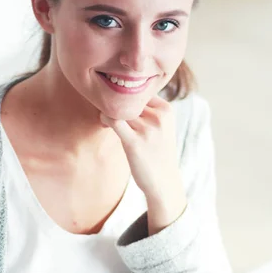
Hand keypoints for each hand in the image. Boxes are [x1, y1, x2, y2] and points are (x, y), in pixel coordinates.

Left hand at [101, 97, 187, 233]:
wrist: (164, 182)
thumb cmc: (158, 154)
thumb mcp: (161, 127)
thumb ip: (148, 110)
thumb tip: (123, 93)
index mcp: (166, 110)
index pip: (140, 90)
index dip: (127, 97)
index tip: (120, 107)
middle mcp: (159, 117)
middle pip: (129, 98)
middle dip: (117, 104)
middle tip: (109, 113)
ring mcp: (148, 129)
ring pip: (119, 108)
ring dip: (109, 111)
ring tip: (107, 120)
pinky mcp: (135, 142)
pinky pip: (113, 120)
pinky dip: (105, 118)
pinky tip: (105, 125)